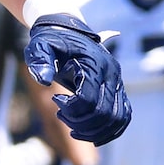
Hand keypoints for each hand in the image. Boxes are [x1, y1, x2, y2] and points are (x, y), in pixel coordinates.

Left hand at [25, 13, 130, 145]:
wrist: (68, 30)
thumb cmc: (53, 40)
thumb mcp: (40, 46)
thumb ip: (40, 60)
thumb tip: (44, 80)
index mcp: (95, 64)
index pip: (89, 100)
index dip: (71, 109)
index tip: (55, 101)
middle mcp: (112, 74)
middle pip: (104, 113)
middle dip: (80, 123)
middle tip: (60, 115)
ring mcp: (118, 83)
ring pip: (117, 119)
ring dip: (95, 131)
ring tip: (73, 129)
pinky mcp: (118, 90)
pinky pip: (123, 117)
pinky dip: (109, 131)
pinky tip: (90, 135)